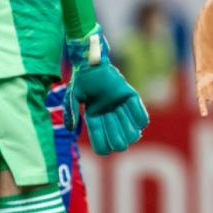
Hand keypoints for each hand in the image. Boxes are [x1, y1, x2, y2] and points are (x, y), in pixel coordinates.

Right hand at [63, 26, 149, 154]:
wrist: (93, 62)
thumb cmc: (81, 79)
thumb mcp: (73, 96)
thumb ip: (72, 111)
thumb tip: (71, 129)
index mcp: (94, 117)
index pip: (98, 138)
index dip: (102, 146)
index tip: (105, 150)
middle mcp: (108, 114)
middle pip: (115, 136)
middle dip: (118, 141)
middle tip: (121, 144)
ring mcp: (119, 106)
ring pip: (129, 127)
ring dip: (131, 133)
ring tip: (134, 136)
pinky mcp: (129, 96)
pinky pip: (139, 112)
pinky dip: (140, 118)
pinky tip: (141, 125)